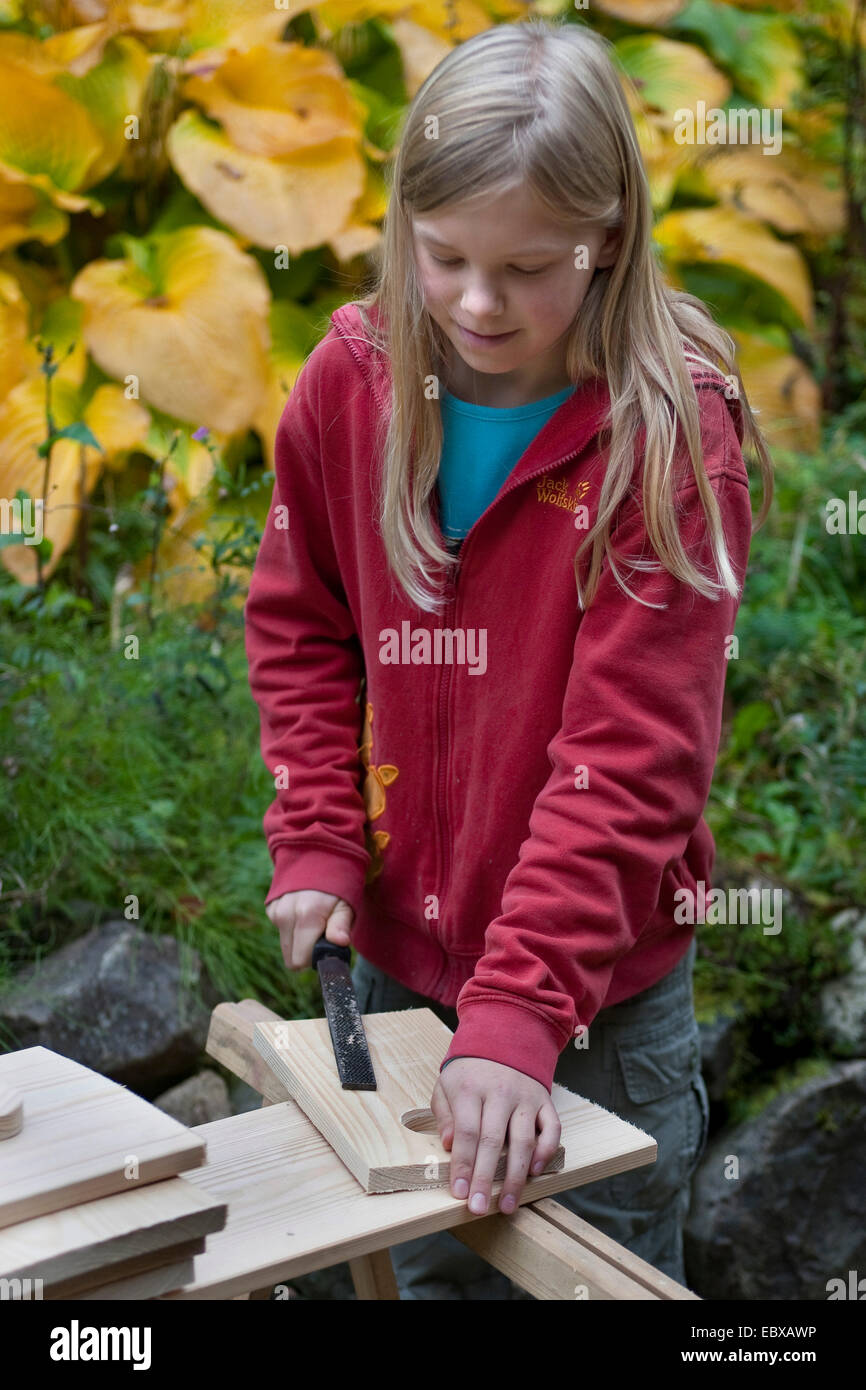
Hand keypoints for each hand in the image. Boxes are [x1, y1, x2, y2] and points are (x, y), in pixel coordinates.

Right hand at [265, 890, 354, 970]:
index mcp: (307, 915)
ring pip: (286, 946)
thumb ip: (341, 925)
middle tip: (322, 936)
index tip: (327, 947)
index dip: (316, 959)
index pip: (300, 960)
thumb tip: (340, 942)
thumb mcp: (346, 905)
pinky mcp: (271, 909)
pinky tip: (303, 913)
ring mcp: (276, 911)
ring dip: (300, 941)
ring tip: (314, 921)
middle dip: (307, 953)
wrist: (318, 858)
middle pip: (291, 958)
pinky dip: (293, 928)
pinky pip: (282, 932)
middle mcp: (286, 914)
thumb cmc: (338, 887)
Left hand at [430, 1057, 560, 1216]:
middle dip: (485, 1178)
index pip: (466, 1132)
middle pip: (493, 1142)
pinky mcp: (545, 1101)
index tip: (458, 1192)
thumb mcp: (446, 1085)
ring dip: (516, 1177)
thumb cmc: (470, 1071)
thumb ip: (444, 1114)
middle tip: (479, 1207)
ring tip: (507, 1204)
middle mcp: (501, 1093)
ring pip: (523, 1141)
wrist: (504, 1036)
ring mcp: (526, 1097)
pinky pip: (552, 1129)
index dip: (462, 1165)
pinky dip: (546, 1152)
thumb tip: (449, 1144)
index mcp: (471, 1089)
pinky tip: (535, 1172)